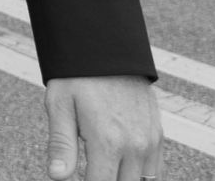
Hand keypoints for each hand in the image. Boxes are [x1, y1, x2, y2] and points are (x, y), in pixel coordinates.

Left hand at [45, 75, 161, 180]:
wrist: (108, 48)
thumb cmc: (78, 76)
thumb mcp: (60, 106)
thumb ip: (61, 145)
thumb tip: (57, 176)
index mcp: (108, 142)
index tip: (74, 179)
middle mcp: (134, 145)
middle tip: (88, 171)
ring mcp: (150, 141)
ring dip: (123, 179)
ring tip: (103, 169)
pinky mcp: (158, 134)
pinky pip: (155, 170)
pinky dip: (140, 176)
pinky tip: (121, 169)